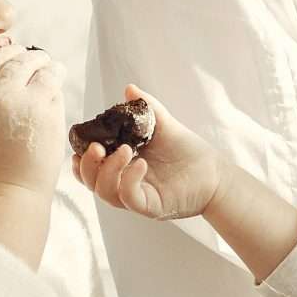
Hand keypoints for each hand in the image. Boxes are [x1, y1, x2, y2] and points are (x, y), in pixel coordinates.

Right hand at [0, 39, 64, 194]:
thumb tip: (15, 79)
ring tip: (54, 73)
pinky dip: (57, 89)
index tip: (19, 57)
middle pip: (22, 59)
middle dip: (34, 59)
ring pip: (44, 69)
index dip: (11, 55)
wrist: (7, 190)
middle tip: (41, 62)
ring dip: (50, 69)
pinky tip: (55, 96)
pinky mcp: (47, 107)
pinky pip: (56, 87)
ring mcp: (25, 97)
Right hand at [73, 84, 222, 221]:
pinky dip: (129, 180)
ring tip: (125, 149)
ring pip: (107, 193)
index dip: (80, 160)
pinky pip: (131, 199)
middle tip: (96, 148)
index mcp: (122, 167)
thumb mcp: (164, 125)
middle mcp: (125, 184)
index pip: (91, 169)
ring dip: (109, 170)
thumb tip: (129, 88)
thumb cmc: (188, 151)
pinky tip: (140, 163)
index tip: (80, 144)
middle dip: (88, 166)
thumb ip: (146, 107)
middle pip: (92, 183)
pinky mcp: (152, 207)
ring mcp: (138, 197)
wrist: (215, 172)